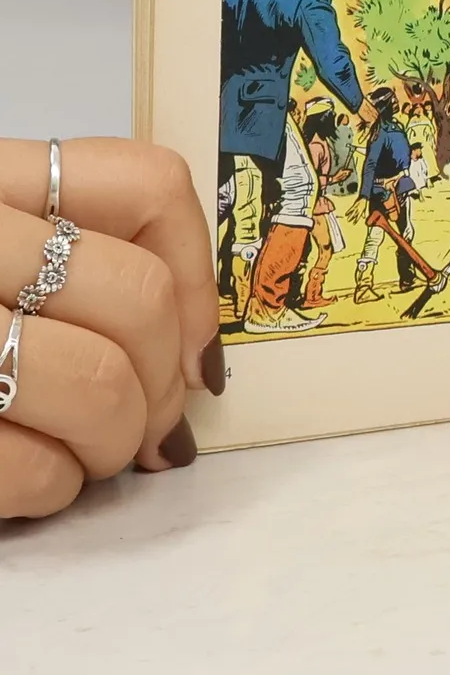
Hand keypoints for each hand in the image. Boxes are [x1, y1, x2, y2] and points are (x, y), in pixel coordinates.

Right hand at [0, 139, 221, 516]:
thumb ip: (76, 262)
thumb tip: (194, 357)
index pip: (148, 187)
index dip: (194, 276)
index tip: (192, 343)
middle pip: (134, 299)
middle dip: (162, 382)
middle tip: (148, 421)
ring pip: (99, 383)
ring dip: (116, 440)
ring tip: (93, 453)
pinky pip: (30, 466)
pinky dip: (53, 487)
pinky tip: (36, 480)